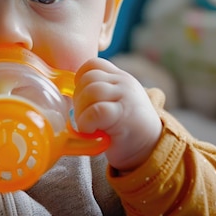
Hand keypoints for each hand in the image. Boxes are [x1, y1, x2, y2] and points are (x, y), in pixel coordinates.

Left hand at [73, 57, 161, 171]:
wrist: (149, 150)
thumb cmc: (124, 129)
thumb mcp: (114, 102)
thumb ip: (98, 92)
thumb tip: (66, 93)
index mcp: (120, 77)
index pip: (93, 64)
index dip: (80, 79)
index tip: (82, 98)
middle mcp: (125, 83)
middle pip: (89, 78)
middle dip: (78, 99)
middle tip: (83, 118)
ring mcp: (126, 96)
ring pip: (91, 92)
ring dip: (81, 112)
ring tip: (87, 126)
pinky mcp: (124, 114)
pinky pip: (96, 111)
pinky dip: (86, 122)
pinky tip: (91, 132)